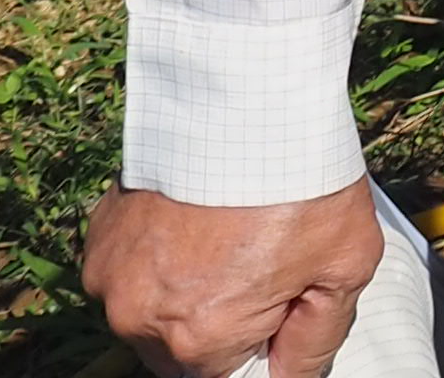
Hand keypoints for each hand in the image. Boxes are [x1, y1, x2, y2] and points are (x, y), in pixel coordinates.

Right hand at [85, 181, 387, 377]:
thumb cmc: (300, 176)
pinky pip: (129, 266)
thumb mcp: (344, 267)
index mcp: (198, 340)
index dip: (257, 340)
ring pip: (152, 308)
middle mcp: (140, 318)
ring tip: (226, 230)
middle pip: (183, 350)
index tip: (275, 300)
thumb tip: (291, 377)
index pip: (225, 377)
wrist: (249, 94)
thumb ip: (316, 342)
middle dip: (219, 318)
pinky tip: (195, 213)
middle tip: (258, 258)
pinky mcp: (99, 234)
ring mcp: (111, 275)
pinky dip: (157, 252)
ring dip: (183, 286)